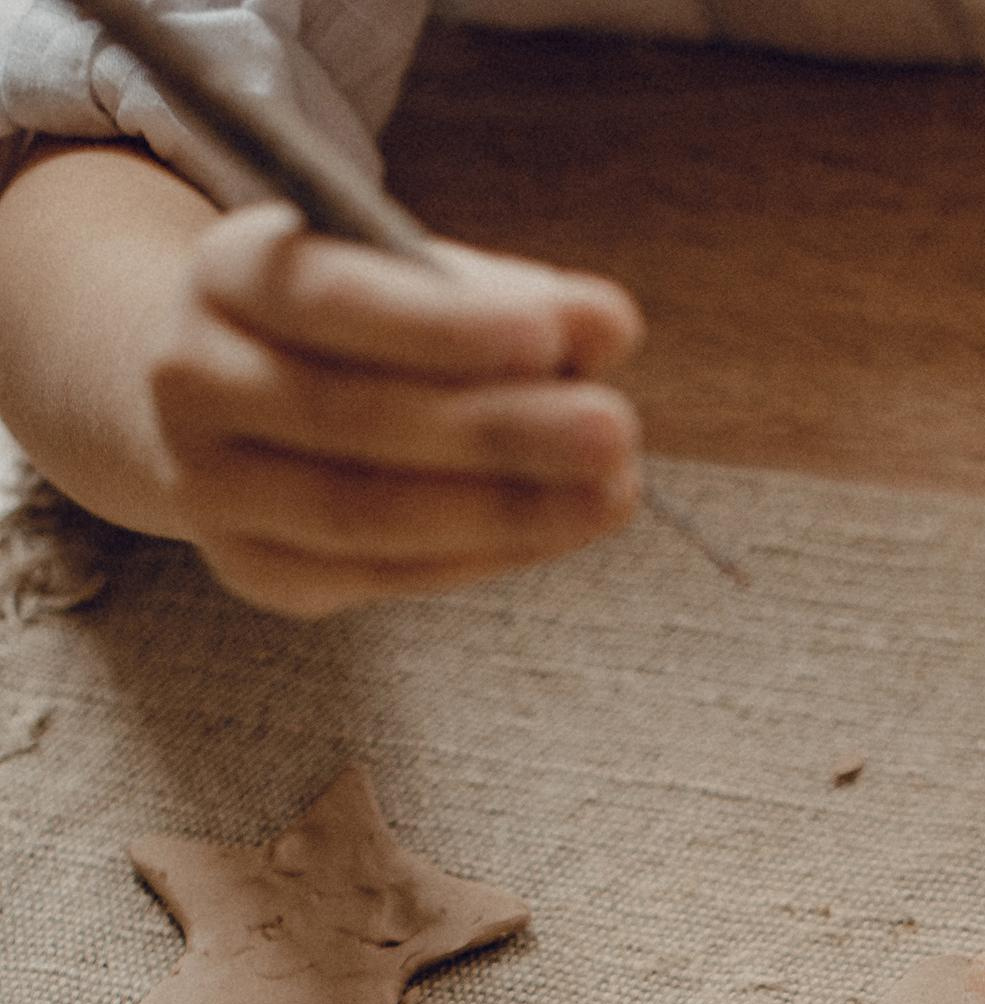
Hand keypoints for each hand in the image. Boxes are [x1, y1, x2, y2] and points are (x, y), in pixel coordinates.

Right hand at [148, 202, 642, 614]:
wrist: (216, 400)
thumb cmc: (345, 326)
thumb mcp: (408, 280)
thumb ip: (505, 300)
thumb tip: (609, 330)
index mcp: (226, 273)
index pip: (333, 301)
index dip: (443, 326)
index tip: (551, 339)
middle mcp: (195, 381)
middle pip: (354, 420)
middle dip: (497, 431)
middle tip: (615, 430)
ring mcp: (213, 489)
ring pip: (367, 515)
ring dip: (504, 510)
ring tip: (611, 491)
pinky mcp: (258, 571)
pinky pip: (383, 573)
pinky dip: (481, 554)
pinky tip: (557, 527)